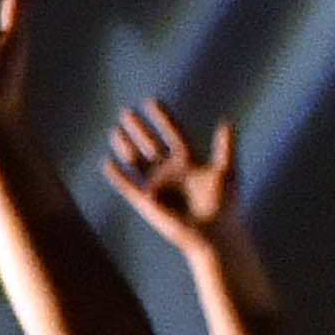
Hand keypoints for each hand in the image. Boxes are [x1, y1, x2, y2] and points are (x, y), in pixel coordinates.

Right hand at [104, 100, 241, 244]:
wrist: (215, 233)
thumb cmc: (225, 204)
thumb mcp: (226, 171)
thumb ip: (226, 146)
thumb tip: (228, 121)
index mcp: (189, 161)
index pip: (173, 134)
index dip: (163, 118)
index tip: (151, 101)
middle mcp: (171, 171)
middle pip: (150, 145)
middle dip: (139, 129)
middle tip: (126, 112)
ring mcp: (158, 185)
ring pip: (136, 161)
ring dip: (125, 146)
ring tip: (115, 131)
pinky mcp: (146, 201)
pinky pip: (128, 185)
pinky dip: (117, 174)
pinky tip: (106, 162)